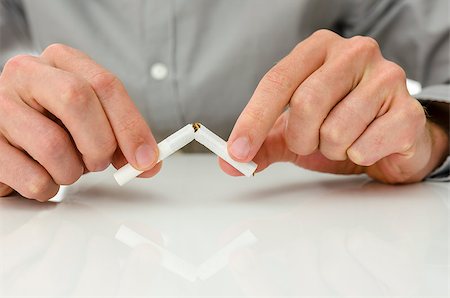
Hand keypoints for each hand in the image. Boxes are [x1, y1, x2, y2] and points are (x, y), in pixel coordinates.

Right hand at [0, 44, 159, 200]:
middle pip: (77, 99)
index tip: (146, 158)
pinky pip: (33, 177)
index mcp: (61, 61)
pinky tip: (41, 176)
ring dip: (72, 171)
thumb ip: (120, 137)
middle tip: (98, 162)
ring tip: (65, 168)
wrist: (6, 138)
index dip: (131, 125)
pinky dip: (48, 187)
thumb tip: (148, 162)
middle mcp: (27, 73)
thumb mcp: (90, 122)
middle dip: (100, 143)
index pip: (105, 84)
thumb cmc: (53, 126)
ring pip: (53, 145)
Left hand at [224, 30, 448, 182]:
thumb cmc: (339, 126)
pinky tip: (368, 145)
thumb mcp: (294, 131)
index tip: (237, 151)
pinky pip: (364, 146)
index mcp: (318, 49)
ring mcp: (386, 77)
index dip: (253, 119)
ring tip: (344, 141)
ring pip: (335, 131)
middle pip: (306, 104)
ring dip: (331, 149)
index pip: (276, 81)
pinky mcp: (409, 110)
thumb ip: (262, 141)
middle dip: (301, 138)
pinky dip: (358, 156)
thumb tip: (229, 161)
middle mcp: (354, 53)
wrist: (390, 139)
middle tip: (312, 142)